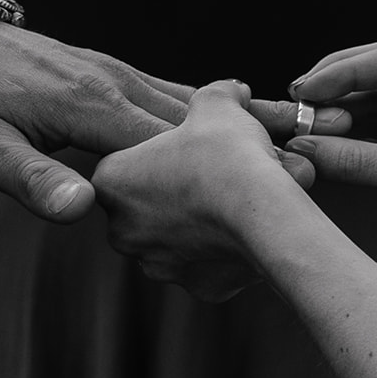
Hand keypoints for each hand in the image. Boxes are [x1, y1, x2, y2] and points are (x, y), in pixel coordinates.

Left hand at [0, 20, 305, 223]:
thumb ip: (33, 180)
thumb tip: (83, 212)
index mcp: (88, 105)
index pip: (172, 143)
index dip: (227, 167)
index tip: (282, 179)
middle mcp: (110, 81)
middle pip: (197, 115)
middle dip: (257, 134)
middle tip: (320, 149)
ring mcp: (108, 72)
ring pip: (188, 99)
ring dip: (242, 115)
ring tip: (300, 126)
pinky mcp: (101, 72)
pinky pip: (164, 91)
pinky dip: (205, 104)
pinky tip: (229, 115)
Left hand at [94, 81, 320, 300]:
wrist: (264, 214)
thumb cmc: (227, 156)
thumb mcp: (216, 105)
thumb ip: (213, 95)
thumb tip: (228, 91)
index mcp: (112, 179)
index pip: (128, 159)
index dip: (167, 147)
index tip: (197, 143)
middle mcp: (123, 228)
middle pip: (152, 201)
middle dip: (183, 187)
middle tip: (219, 169)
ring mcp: (158, 262)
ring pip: (181, 235)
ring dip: (205, 218)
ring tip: (239, 196)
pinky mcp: (195, 286)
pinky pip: (210, 261)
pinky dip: (227, 246)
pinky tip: (250, 224)